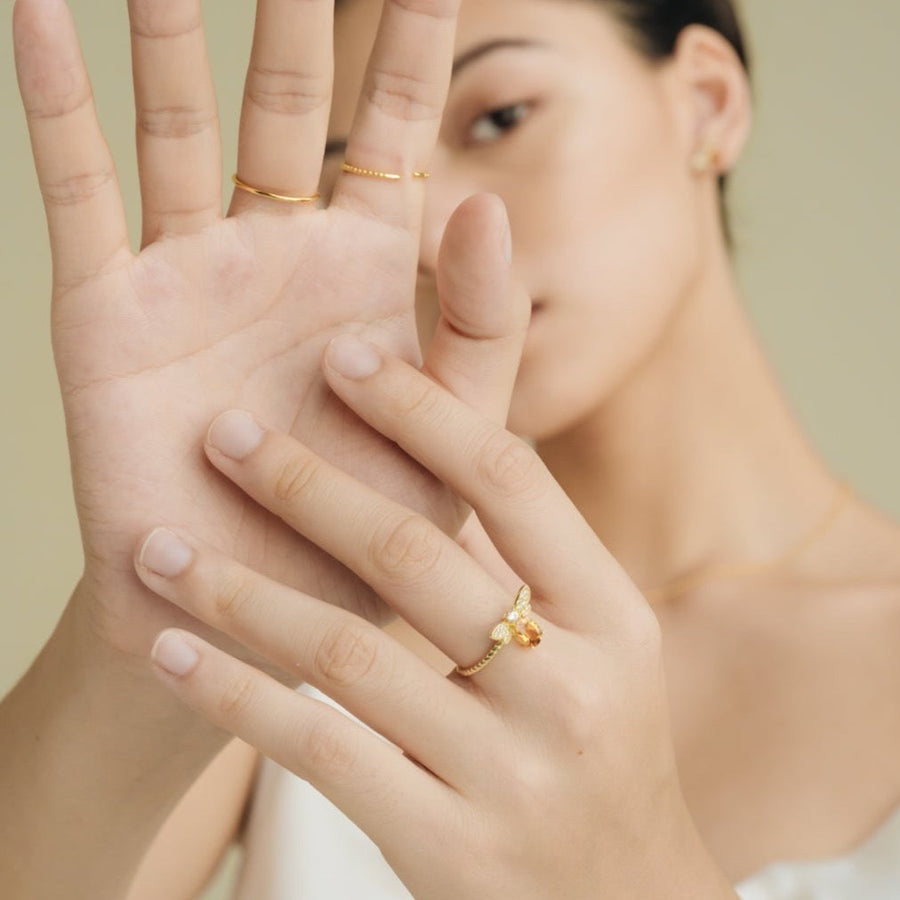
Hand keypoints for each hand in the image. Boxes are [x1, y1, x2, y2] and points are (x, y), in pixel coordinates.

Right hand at [12, 0, 525, 667]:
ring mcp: (190, 274)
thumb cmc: (375, 532)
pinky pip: (79, 192)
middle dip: (293, 4)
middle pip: (285, 96)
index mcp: (369, 274)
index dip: (413, 35)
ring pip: (177, 121)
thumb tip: (487, 198)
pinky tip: (35, 10)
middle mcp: (279, 252)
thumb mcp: (457, 434)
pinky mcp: (109, 316)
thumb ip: (482, 327)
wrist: (269, 614)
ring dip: (169, 25)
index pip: (397, 126)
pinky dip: (54, 102)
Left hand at [131, 344, 733, 898]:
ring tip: (160, 545)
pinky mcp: (446, 846)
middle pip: (415, 553)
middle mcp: (570, 686)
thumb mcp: (598, 647)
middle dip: (305, 481)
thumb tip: (425, 447)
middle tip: (223, 431)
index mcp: (612, 616)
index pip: (510, 481)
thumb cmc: (601, 749)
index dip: (420, 408)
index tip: (341, 354)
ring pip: (348, 651)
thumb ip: (519, 559)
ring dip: (239, 589)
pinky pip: (318, 749)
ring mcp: (509, 773)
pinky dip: (235, 692)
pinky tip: (173, 650)